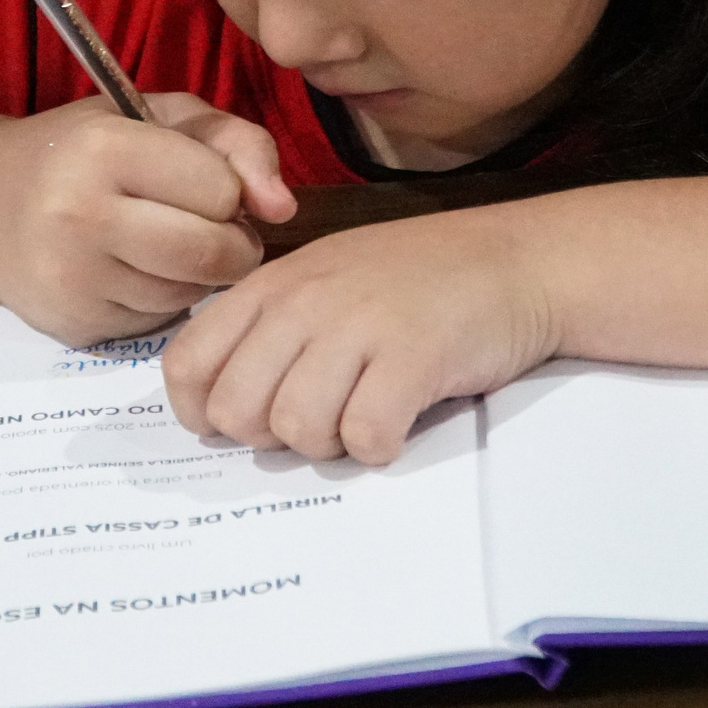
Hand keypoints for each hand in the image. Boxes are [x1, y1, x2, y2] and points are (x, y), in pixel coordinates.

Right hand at [0, 93, 297, 346]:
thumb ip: (236, 142)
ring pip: (190, 294)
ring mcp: (73, 278)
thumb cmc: (83, 151)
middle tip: (211, 226)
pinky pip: (158, 322)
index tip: (200, 181)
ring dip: (198, 274)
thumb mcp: (159, 116)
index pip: (220, 190)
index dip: (225, 188)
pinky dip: (163, 300)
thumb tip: (284, 207)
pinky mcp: (75, 325)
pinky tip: (132, 271)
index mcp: (103, 149)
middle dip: (231, 243)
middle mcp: (80, 216)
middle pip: (212, 253)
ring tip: (163, 242)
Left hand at [161, 205, 559, 465]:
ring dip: (330, 444)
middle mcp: (305, 301)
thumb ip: (270, 328)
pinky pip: (364, 438)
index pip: (188, 364)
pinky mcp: (413, 358)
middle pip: (237, 411)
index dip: (203, 412)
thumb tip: (221, 408)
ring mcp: (358, 327)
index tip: (240, 424)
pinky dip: (381, 446)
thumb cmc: (420, 279)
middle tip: (317, 420)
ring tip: (363, 413)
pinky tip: (400, 419)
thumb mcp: (326, 279)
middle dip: (270, 436)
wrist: (519, 260)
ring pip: (296, 430)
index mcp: (274, 284)